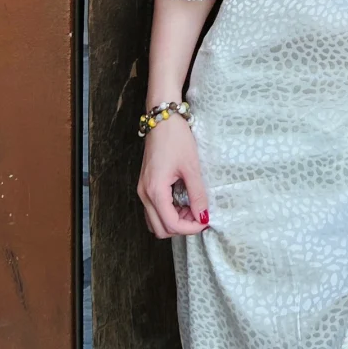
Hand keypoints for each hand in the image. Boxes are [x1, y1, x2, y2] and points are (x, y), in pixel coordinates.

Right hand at [137, 115, 208, 237]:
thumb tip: (204, 216)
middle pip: (160, 229)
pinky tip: (182, 202)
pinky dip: (167, 212)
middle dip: (182, 227)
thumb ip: (197, 194)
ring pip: (155, 221)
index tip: (205, 221)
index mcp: (154, 191)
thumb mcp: (191, 167)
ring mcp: (142, 190)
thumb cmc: (176, 139)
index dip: (190, 228)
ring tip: (191, 208)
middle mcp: (144, 194)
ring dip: (174, 221)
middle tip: (199, 215)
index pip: (170, 224)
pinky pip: (153, 210)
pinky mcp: (145, 185)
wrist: (162, 119)